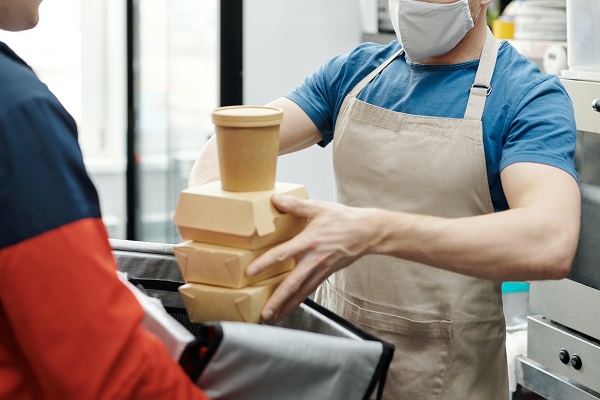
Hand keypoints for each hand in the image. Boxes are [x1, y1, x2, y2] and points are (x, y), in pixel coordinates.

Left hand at [246, 194, 383, 320]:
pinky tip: (290, 307)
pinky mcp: (326, 274)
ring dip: (287, 305)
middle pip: (292, 283)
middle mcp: (314, 259)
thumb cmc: (343, 219)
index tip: (250, 273)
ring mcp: (321, 269)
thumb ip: (295, 204)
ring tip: (273, 317)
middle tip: (264, 313)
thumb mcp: (318, 207)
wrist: (367, 232)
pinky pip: (310, 290)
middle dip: (277, 299)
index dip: (265, 263)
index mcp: (309, 242)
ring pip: (301, 291)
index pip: (282, 254)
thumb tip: (275, 198)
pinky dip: (298, 300)